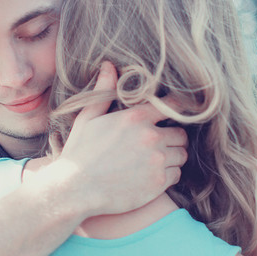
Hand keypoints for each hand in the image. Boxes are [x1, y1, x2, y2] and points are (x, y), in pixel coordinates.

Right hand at [55, 62, 187, 217]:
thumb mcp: (87, 118)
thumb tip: (108, 66)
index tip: (174, 116)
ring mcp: (157, 160)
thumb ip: (103, 92)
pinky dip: (168, 175)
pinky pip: (176, 174)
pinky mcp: (158, 182)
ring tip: (156, 161)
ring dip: (172, 157)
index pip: (172, 106)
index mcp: (135, 118)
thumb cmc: (79, 153)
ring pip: (182, 155)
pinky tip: (152, 176)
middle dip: (173, 139)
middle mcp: (151, 137)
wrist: (74, 190)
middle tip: (161, 145)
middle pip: (181, 134)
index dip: (176, 110)